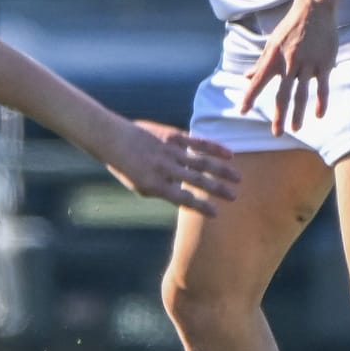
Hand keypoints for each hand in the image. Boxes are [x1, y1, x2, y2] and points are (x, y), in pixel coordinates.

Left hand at [103, 119, 240, 215]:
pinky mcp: (173, 136)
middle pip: (197, 181)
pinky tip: (230, 154)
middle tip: (234, 197)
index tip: (216, 213)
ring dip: (222, 172)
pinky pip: (198, 142)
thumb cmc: (125, 166)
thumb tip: (184, 197)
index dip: (200, 207)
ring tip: (238, 179)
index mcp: (155, 185)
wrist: (112, 139)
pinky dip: (215, 148)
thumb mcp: (138, 186)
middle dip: (218, 190)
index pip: (184, 199)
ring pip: (202, 162)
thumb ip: (162, 192)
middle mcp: (165, 169)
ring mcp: (170, 151)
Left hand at [239, 0, 338, 134]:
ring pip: (301, 93)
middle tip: (276, 133)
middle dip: (278, 115)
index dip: (250, 96)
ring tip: (295, 129)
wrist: (314, 10)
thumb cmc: (290, 28)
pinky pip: (322, 86)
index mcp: (273, 58)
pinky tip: (318, 115)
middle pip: (282, 94)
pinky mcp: (324, 63)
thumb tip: (246, 78)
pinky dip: (321, 101)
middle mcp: (288, 63)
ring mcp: (307, 63)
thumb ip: (260, 63)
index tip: (242, 111)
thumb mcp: (271, 44)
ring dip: (298, 113)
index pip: (258, 81)